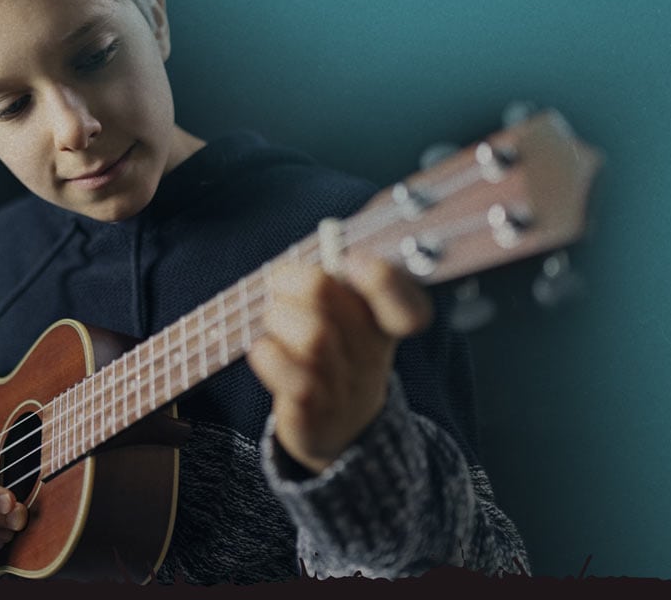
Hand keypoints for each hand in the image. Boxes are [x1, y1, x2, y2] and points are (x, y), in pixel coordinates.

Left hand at [247, 254, 432, 473]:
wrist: (337, 429)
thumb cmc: (335, 356)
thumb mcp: (346, 320)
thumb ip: (337, 282)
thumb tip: (326, 241)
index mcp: (383, 325)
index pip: (407, 305)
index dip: (383, 280)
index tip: (352, 260)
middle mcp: (370, 355)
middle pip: (331, 299)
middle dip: (297, 281)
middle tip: (279, 285)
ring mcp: (345, 387)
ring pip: (314, 336)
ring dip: (280, 317)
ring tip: (273, 320)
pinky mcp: (315, 414)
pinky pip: (297, 380)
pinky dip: (270, 356)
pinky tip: (263, 350)